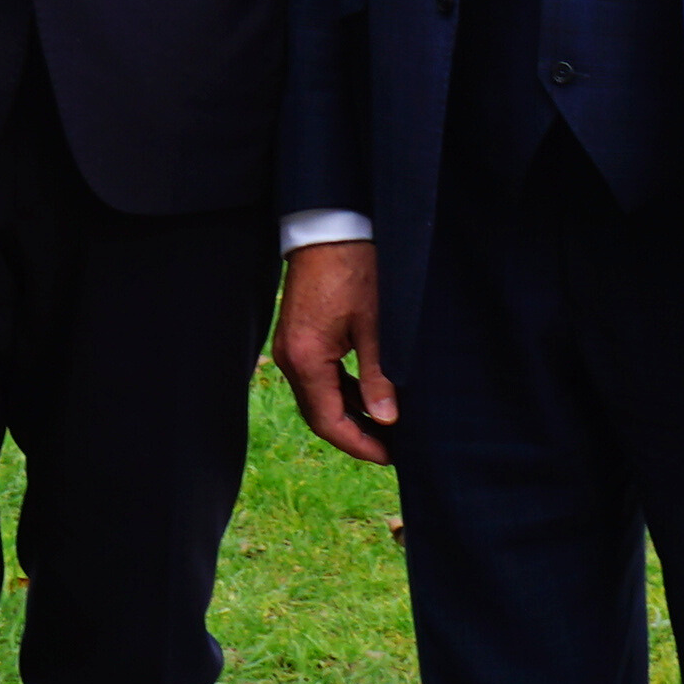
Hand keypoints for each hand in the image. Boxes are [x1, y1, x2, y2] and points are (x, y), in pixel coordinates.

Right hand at [273, 242, 393, 466]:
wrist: (330, 227)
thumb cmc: (355, 270)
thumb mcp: (376, 326)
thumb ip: (379, 375)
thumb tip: (386, 418)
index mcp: (306, 358)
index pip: (328, 421)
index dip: (359, 444)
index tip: (390, 455)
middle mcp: (290, 357)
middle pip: (319, 414)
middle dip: (355, 434)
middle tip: (393, 447)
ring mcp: (291, 347)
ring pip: (319, 396)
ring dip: (350, 413)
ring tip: (387, 425)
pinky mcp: (299, 336)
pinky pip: (318, 376)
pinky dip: (342, 391)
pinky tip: (370, 396)